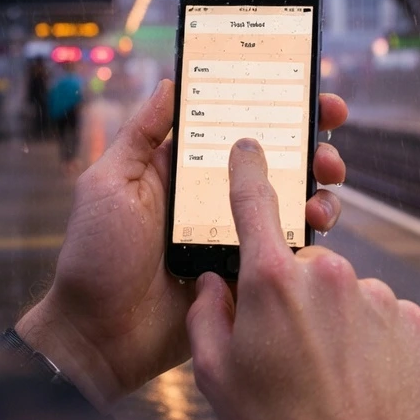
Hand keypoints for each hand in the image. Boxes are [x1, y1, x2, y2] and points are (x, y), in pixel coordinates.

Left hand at [16, 80, 349, 409]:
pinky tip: (315, 229)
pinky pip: (287, 249)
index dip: (273, 106)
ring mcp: (234, 236)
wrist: (99, 336)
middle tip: (327, 144)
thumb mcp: (108, 183)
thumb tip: (170, 83)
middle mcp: (214, 198)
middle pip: (276, 162)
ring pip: (291, 203)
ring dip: (318, 191)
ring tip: (323, 192)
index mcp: (184, 169)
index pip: (235, 127)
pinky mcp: (247, 273)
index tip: (306, 88)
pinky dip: (310, 235)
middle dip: (311, 146)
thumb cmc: (93, 257)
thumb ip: (141, 136)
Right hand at [186, 140, 419, 419]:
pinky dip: (368, 338)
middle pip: (301, 266)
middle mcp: (328, 275)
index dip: (247, 170)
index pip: (253, 203)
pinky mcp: (412, 320)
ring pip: (343, 293)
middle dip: (291, 297)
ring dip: (331, 321)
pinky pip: (381, 316)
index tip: (248, 148)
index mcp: (272, 281)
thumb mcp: (215, 374)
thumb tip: (213, 285)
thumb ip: (206, 314)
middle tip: (285, 349)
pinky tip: (356, 377)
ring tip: (324, 374)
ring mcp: (376, 295)